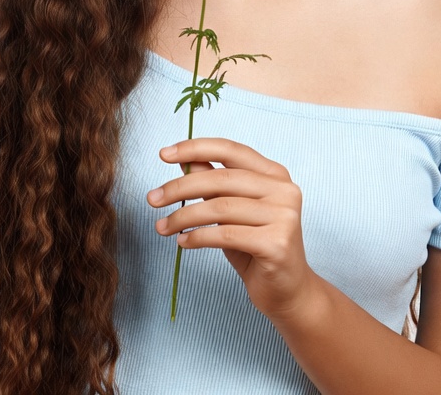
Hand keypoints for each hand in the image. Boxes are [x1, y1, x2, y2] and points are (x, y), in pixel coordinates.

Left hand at [147, 137, 316, 321]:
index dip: (195, 148)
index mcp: (274, 174)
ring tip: (162, 226)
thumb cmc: (256, 248)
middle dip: (179, 188)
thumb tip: (186, 160)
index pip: (230, 150)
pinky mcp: (276, 244)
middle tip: (153, 199)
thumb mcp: (231, 211)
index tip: (164, 154)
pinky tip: (183, 242)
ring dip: (183, 217)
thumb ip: (214, 183)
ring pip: (220, 208)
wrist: (288, 292)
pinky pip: (225, 235)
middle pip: (220, 179)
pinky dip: (198, 236)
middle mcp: (283, 190)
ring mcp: (284, 216)